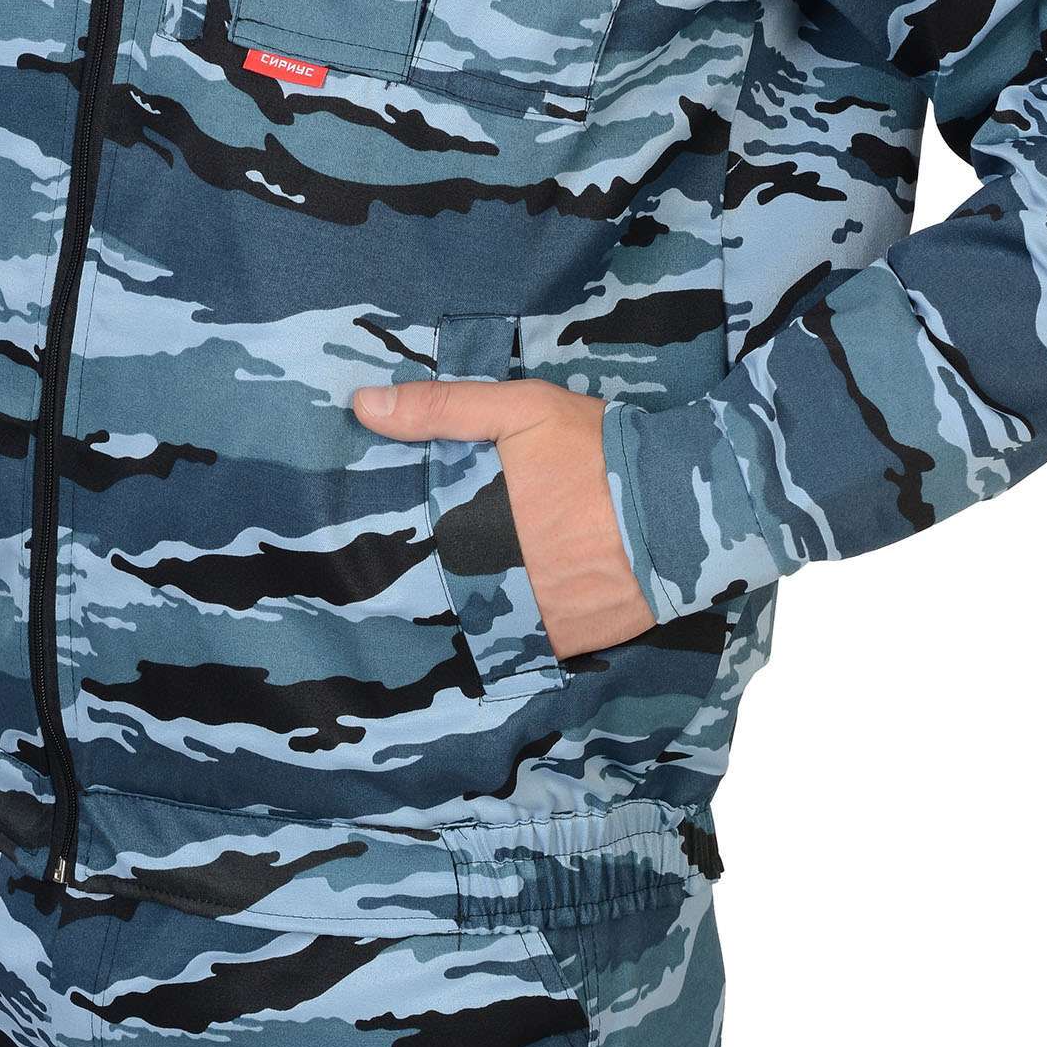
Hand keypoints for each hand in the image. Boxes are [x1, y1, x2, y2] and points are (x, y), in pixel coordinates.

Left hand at [353, 378, 653, 658]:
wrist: (685, 502)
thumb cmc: (598, 450)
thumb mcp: (522, 411)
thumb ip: (443, 408)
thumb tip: (362, 404)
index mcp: (474, 531)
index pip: (415, 552)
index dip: (407, 546)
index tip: (394, 544)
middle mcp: (497, 585)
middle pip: (452, 587)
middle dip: (454, 571)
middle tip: (470, 549)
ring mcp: (535, 620)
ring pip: (491, 617)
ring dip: (492, 599)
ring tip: (501, 573)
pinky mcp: (572, 641)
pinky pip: (532, 639)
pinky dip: (530, 620)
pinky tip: (538, 593)